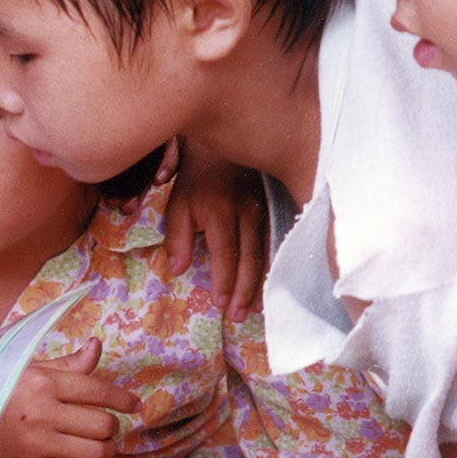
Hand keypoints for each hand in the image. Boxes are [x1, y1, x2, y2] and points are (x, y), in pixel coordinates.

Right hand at [0, 338, 140, 457]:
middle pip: (102, 424)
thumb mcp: (29, 370)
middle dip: (113, 426)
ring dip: (108, 449)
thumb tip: (97, 347)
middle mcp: (42, 414)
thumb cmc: (0, 391)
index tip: (133, 404)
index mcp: (42, 383)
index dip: (122, 398)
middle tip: (108, 425)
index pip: (97, 390)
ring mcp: (38, 445)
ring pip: (96, 452)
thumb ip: (68, 364)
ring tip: (103, 444)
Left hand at [162, 139, 265, 320]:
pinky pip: (278, 240)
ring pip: (268, 252)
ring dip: (262, 283)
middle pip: (250, 259)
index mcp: (220, 212)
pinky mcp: (276, 206)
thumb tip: (180, 270)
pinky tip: (274, 281)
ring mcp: (266, 208)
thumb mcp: (178, 204)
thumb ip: (178, 237)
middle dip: (244, 291)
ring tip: (256, 308)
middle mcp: (248, 211)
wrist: (226, 140)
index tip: (220, 306)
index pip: (226, 255)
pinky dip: (275, 264)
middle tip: (237, 316)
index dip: (224, 283)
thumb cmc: (197, 176)